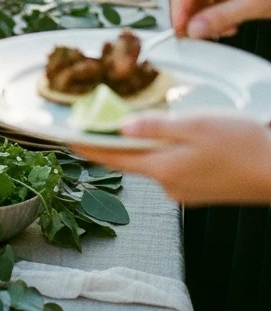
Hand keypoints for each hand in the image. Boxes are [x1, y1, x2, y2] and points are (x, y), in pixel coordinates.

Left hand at [72, 115, 270, 205]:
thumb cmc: (243, 146)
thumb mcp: (196, 126)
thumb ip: (156, 127)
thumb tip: (122, 127)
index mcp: (163, 168)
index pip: (113, 157)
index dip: (87, 147)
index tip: (66, 137)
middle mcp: (169, 185)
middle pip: (131, 160)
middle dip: (116, 141)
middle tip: (100, 119)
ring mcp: (184, 191)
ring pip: (153, 162)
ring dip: (145, 144)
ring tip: (144, 121)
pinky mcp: (199, 191)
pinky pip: (172, 168)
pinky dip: (166, 152)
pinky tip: (179, 138)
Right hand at [168, 0, 270, 38]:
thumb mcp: (254, 3)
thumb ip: (221, 18)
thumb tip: (193, 31)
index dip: (178, 10)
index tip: (179, 32)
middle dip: (190, 15)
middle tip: (194, 37)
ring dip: (203, 17)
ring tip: (223, 30)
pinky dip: (213, 14)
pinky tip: (228, 23)